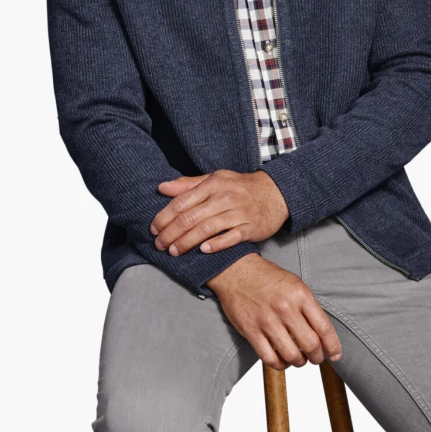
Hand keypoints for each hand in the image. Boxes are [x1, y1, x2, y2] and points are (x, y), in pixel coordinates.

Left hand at [150, 170, 288, 256]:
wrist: (276, 192)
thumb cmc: (240, 187)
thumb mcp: (215, 179)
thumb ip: (188, 184)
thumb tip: (162, 188)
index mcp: (213, 185)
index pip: (182, 202)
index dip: (165, 217)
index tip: (154, 229)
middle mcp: (224, 197)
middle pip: (191, 217)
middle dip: (171, 233)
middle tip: (159, 245)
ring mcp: (238, 213)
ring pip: (207, 229)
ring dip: (187, 242)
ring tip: (174, 252)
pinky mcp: (250, 227)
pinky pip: (231, 237)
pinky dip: (216, 244)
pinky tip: (203, 251)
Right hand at [206, 256, 342, 370]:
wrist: (236, 271)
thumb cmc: (267, 278)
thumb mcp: (296, 284)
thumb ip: (309, 307)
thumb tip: (323, 334)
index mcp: (300, 295)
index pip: (324, 328)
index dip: (333, 346)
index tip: (335, 355)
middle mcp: (285, 309)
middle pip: (310, 345)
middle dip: (317, 357)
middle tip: (316, 358)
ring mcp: (267, 321)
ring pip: (291, 355)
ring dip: (299, 362)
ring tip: (299, 359)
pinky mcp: (251, 331)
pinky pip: (269, 358)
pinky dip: (280, 365)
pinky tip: (282, 360)